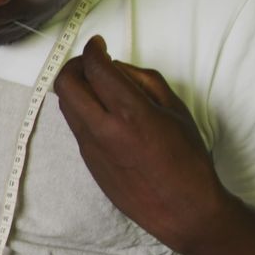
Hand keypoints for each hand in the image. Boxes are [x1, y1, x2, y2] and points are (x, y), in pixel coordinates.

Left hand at [54, 35, 235, 252]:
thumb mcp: (176, 111)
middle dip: (74, 65)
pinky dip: (82, 109)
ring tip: (97, 86)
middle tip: (90, 62)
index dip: (93, 49)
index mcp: (131, 113)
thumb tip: (117, 67)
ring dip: (75, 88)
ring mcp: (91, 147)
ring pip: (66, 105)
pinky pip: (75, 126)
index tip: (98, 44)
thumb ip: (144, 82)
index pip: (96, 68)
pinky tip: (103, 111)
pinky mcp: (87, 161)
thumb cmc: (188, 161)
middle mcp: (103, 129)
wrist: (182, 210)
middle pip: (66, 84)